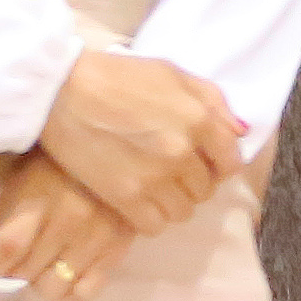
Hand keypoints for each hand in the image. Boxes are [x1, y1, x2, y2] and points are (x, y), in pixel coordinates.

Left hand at [0, 153, 143, 300]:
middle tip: (18, 262)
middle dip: (14, 273)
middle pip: (26, 274)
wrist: (112, 153)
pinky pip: (86, 291)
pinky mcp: (118, 249)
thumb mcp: (21, 185)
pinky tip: (69, 276)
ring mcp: (97, 238)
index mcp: (39, 202)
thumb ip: (8, 224)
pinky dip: (71, 291)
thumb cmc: (55, 168)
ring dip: (41, 281)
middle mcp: (69, 222)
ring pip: (54, 288)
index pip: (7, 247)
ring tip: (46, 266)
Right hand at [32, 44, 245, 232]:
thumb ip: (213, 101)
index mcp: (200, 120)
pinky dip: (151, 219)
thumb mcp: (174, 74)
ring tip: (157, 189)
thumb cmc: (118, 77)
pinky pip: (154, 226)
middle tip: (174, 173)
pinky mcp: (124, 197)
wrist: (61, 92)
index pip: (231, 162)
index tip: (205, 163)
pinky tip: (140, 204)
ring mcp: (154, 178)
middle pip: (206, 188)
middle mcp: (183, 153)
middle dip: (195, 182)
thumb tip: (239, 132)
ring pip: (183, 211)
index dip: (220, 164)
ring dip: (174, 203)